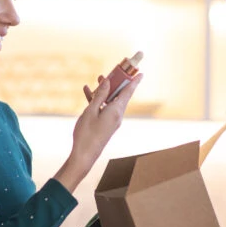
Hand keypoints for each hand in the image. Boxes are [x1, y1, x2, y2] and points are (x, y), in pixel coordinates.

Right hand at [53, 73, 142, 192]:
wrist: (84, 155)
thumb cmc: (86, 133)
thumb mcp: (91, 111)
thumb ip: (100, 95)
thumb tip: (108, 82)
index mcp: (116, 111)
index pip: (128, 92)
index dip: (134, 81)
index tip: (141, 73)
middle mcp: (117, 115)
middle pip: (120, 94)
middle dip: (116, 82)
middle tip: (113, 71)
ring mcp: (112, 120)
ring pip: (111, 101)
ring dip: (105, 90)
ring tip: (98, 80)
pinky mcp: (106, 125)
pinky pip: (105, 108)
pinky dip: (99, 101)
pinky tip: (88, 93)